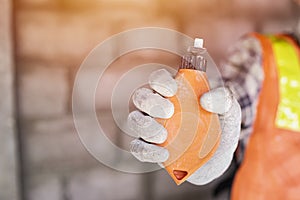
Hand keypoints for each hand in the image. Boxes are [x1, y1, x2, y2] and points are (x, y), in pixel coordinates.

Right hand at [128, 69, 240, 184]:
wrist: (218, 159)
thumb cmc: (220, 130)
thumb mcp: (230, 112)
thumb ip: (224, 99)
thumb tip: (205, 99)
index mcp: (174, 93)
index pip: (158, 79)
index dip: (160, 80)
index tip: (172, 89)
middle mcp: (158, 108)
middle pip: (140, 97)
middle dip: (150, 102)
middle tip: (168, 111)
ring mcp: (151, 128)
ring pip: (135, 121)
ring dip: (145, 126)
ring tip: (162, 135)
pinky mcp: (150, 149)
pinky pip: (138, 148)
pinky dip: (147, 150)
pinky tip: (164, 153)